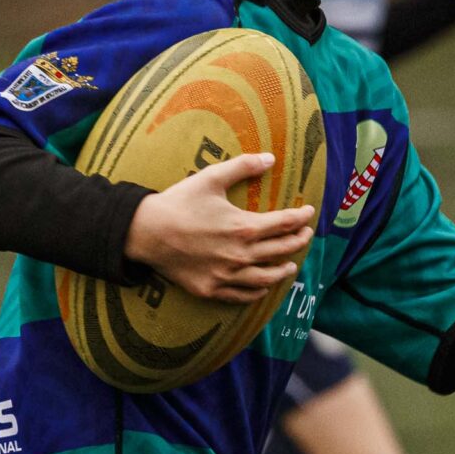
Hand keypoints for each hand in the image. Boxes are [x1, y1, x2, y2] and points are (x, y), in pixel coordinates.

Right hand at [123, 152, 316, 304]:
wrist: (146, 232)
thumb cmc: (179, 203)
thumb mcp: (211, 178)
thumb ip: (243, 166)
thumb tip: (270, 158)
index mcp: (244, 227)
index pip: (284, 224)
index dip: (301, 217)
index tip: (309, 212)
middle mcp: (240, 255)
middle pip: (281, 250)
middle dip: (298, 241)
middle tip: (305, 234)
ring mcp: (227, 276)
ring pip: (267, 278)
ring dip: (283, 270)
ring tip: (291, 265)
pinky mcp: (211, 289)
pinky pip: (243, 295)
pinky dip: (258, 291)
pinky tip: (263, 287)